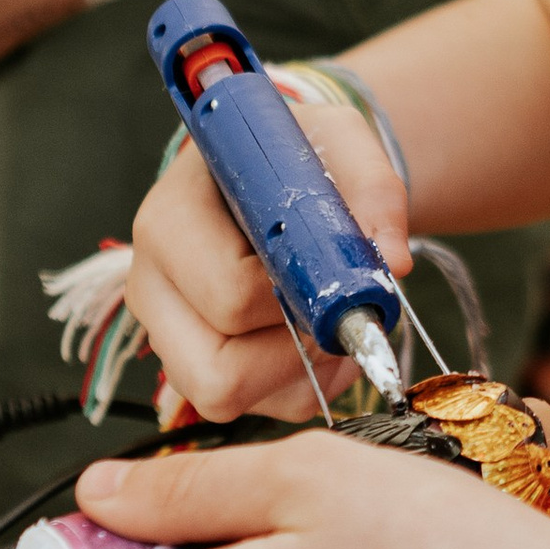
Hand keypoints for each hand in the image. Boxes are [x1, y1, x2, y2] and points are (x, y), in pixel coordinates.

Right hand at [128, 102, 412, 423]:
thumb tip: (395, 262)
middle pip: (215, 373)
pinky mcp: (204, 370)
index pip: (229, 296)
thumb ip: (374, 191)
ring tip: (329, 311)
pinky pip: (268, 406)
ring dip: (304, 368)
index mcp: (169, 224)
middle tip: (334, 305)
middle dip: (295, 350)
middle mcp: (154, 290)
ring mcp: (172, 339)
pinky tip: (322, 329)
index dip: (297, 295)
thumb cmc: (299, 155)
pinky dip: (312, 379)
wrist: (283, 174)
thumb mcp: (340, 141)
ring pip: (234, 398)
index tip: (329, 263)